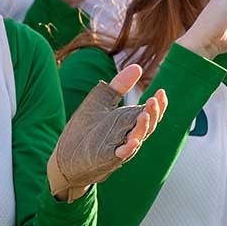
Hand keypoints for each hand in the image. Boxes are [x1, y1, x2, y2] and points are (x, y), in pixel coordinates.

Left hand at [47, 64, 166, 200]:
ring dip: (142, 128)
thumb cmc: (85, 129)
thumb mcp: (100, 101)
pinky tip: (133, 141)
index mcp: (128, 122)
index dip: (159, 104)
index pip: (150, 113)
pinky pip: (121, 154)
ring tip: (145, 115)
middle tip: (154, 100)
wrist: (65, 157)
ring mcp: (118, 147)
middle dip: (153, 114)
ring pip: (137, 139)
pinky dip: (128, 148)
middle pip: (147, 126)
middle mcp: (127, 135)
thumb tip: (138, 67)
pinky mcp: (106, 158)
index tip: (161, 91)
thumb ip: (118, 86)